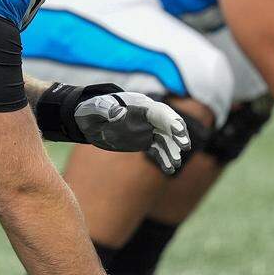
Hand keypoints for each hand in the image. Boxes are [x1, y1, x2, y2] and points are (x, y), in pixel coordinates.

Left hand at [74, 92, 191, 174]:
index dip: (170, 121)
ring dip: (172, 150)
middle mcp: (147, 116)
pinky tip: (169, 169)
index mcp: (138, 105)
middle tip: (185, 147)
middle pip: (168, 124)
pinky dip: (164, 158)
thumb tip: (118, 112)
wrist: (88, 119)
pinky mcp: (144, 140)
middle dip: (178, 134)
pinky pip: (158, 149)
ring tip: (175, 163)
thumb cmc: (92, 110)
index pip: (159, 112)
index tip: (179, 132)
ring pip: (165, 139)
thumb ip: (107, 109)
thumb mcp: (96, 109)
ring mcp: (147, 128)